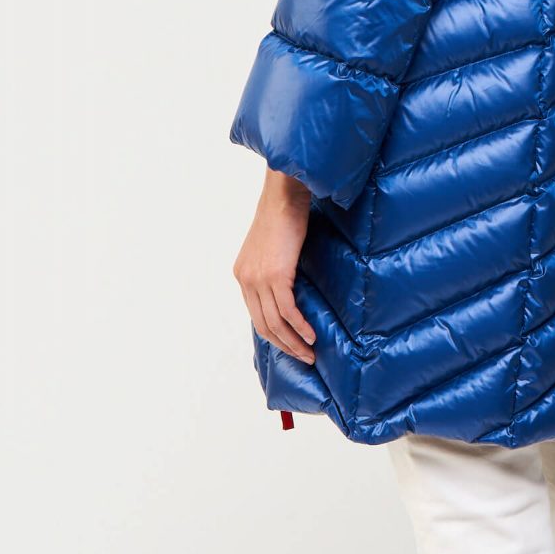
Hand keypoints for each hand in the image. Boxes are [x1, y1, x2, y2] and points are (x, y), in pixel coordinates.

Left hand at [233, 169, 317, 363]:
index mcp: (243, 274)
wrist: (285, 196)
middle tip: (304, 357)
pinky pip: (288, 311)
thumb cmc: (284, 216)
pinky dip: (300, 327)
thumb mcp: (273, 248)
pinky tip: (311, 336)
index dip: (274, 335)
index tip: (291, 346)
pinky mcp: (276, 276)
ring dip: (294, 342)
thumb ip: (275, 269)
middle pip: (263, 325)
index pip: (256, 314)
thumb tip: (291, 289)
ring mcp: (259, 279)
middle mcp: (246, 279)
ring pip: (275, 323)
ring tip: (310, 353)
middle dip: (284, 345)